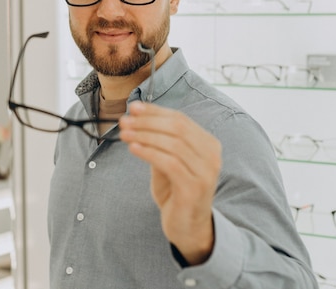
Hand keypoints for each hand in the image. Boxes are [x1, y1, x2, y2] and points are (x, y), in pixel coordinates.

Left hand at [119, 101, 221, 264]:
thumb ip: (159, 142)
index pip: (181, 119)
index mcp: (208, 144)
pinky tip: (133, 148)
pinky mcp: (194, 187)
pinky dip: (149, 153)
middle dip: (147, 122)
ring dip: (144, 135)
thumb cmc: (176, 192)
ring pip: (173, 143)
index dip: (155, 111)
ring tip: (124, 134)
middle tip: (124, 121)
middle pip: (177, 128)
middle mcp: (212, 155)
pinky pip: (169, 163)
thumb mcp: (168, 162)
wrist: (188, 227)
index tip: (133, 108)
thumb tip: (137, 117)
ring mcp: (205, 172)